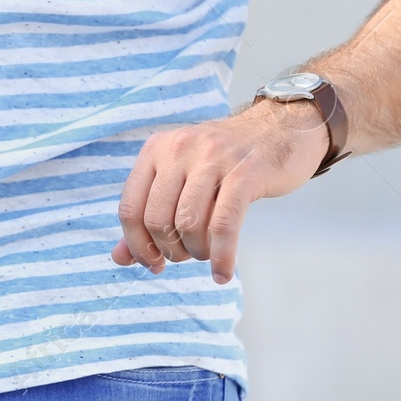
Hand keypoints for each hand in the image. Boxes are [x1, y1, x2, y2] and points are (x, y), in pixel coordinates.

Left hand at [113, 101, 330, 283]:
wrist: (282, 127)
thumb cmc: (227, 162)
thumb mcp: (182, 179)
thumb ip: (148, 215)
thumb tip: (119, 258)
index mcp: (157, 148)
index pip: (130, 208)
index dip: (137, 246)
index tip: (152, 263)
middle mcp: (180, 148)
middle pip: (157, 220)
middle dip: (169, 251)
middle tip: (186, 256)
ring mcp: (213, 158)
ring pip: (188, 224)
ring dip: (196, 252)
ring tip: (208, 254)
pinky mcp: (245, 172)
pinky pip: (223, 225)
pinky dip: (221, 257)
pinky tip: (222, 273)